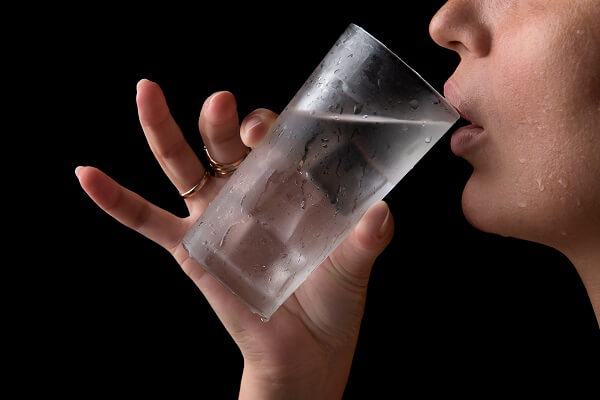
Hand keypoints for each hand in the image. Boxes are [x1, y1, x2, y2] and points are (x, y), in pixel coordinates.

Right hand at [76, 79, 393, 398]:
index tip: (266, 128)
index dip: (266, 126)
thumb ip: (366, 238)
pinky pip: (147, 221)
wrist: (303, 351)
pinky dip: (116, 201)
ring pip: (181, 166)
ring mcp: (214, 218)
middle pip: (225, 144)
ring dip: (163, 131)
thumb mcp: (353, 265)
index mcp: (287, 187)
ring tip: (147, 93)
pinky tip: (87, 176)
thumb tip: (381, 212)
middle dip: (221, 121)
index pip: (272, 140)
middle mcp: (247, 193)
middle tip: (222, 105)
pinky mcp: (189, 250)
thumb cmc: (331, 302)